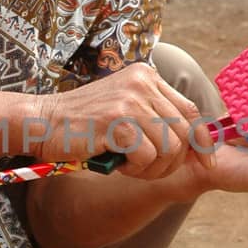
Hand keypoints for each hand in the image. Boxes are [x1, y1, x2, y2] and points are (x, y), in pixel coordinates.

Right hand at [36, 62, 215, 181]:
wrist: (42, 123)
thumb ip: (158, 120)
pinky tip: (116, 163)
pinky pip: (147, 156)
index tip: (205, 162)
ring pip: (169, 147)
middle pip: (184, 132)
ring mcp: (130, 100)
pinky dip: (135, 168)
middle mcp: (143, 83)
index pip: (191, 110)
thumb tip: (200, 148)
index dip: (202, 141)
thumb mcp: (126, 112)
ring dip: (152, 167)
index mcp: (147, 77)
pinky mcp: (117, 120)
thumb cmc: (84, 125)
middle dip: (173, 161)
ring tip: (129, 166)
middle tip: (147, 170)